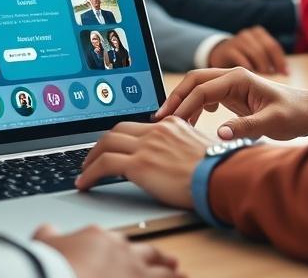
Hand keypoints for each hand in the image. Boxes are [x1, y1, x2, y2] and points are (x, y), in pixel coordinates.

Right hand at [33, 223, 182, 277]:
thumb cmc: (51, 262)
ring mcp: (133, 269)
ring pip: (160, 271)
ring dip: (172, 274)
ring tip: (182, 275)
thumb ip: (50, 235)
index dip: (127, 250)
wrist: (58, 273)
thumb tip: (47, 230)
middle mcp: (121, 250)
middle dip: (160, 257)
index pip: (119, 242)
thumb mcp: (45, 243)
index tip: (131, 255)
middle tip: (172, 261)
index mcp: (100, 237)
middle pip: (147, 252)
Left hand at [75, 119, 209, 207]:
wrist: (223, 176)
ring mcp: (147, 145)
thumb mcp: (199, 149)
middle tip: (92, 157)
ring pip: (106, 144)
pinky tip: (84, 182)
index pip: (137, 126)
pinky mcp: (140, 164)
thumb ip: (181, 148)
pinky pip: (105, 165)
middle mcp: (157, 130)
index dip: (120, 137)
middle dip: (101, 144)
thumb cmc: (218, 170)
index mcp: (171, 124)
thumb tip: (172, 160)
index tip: (113, 147)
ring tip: (84, 171)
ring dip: (91, 158)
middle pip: (117, 130)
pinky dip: (90, 173)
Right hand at [155, 68, 307, 139]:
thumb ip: (246, 128)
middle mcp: (232, 77)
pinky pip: (206, 96)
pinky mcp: (233, 95)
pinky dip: (194, 107)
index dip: (184, 104)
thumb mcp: (272, 123)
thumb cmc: (295, 113)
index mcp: (239, 78)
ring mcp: (232, 85)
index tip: (170, 122)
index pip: (202, 89)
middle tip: (160, 118)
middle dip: (176, 98)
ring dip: (183, 102)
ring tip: (171, 123)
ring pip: (198, 88)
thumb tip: (220, 134)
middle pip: (194, 81)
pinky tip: (191, 122)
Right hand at [207, 26, 287, 74]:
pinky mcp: (227, 50)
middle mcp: (248, 34)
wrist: (219, 55)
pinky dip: (249, 69)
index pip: (274, 46)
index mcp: (258, 33)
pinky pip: (242, 60)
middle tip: (273, 76)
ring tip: (263, 78)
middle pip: (266, 48)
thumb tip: (287, 72)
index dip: (281, 61)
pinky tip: (251, 77)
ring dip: (262, 67)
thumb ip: (271, 60)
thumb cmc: (244, 57)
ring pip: (255, 53)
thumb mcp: (258, 55)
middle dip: (272, 64)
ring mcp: (237, 41)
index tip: (286, 74)